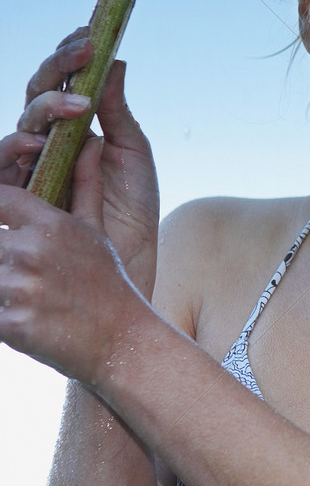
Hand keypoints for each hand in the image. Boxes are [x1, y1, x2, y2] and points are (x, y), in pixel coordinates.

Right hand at [0, 33, 158, 293]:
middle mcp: (45, 142)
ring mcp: (28, 168)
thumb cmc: (131, 213)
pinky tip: (37, 142)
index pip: (63, 81)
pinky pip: (3, 169)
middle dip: (59, 67)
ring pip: (20, 124)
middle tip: (85, 52)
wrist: (126, 269)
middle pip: (37, 94)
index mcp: (73, 127)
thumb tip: (113, 59)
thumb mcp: (133, 156)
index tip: (92, 33)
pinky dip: (15, 150)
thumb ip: (118, 112)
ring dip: (43, 107)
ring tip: (72, 106)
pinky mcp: (16, 200)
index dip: (70, 54)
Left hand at [0, 165, 144, 383]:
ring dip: (0, 288)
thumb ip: (84, 187)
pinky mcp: (11, 323)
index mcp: (49, 224)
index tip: (5, 228)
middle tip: (14, 266)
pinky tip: (20, 319)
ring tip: (21, 294)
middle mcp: (31, 250)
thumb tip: (90, 144)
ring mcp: (19, 287)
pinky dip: (1, 316)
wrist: (122, 342)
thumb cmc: (108, 286)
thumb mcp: (96, 233)